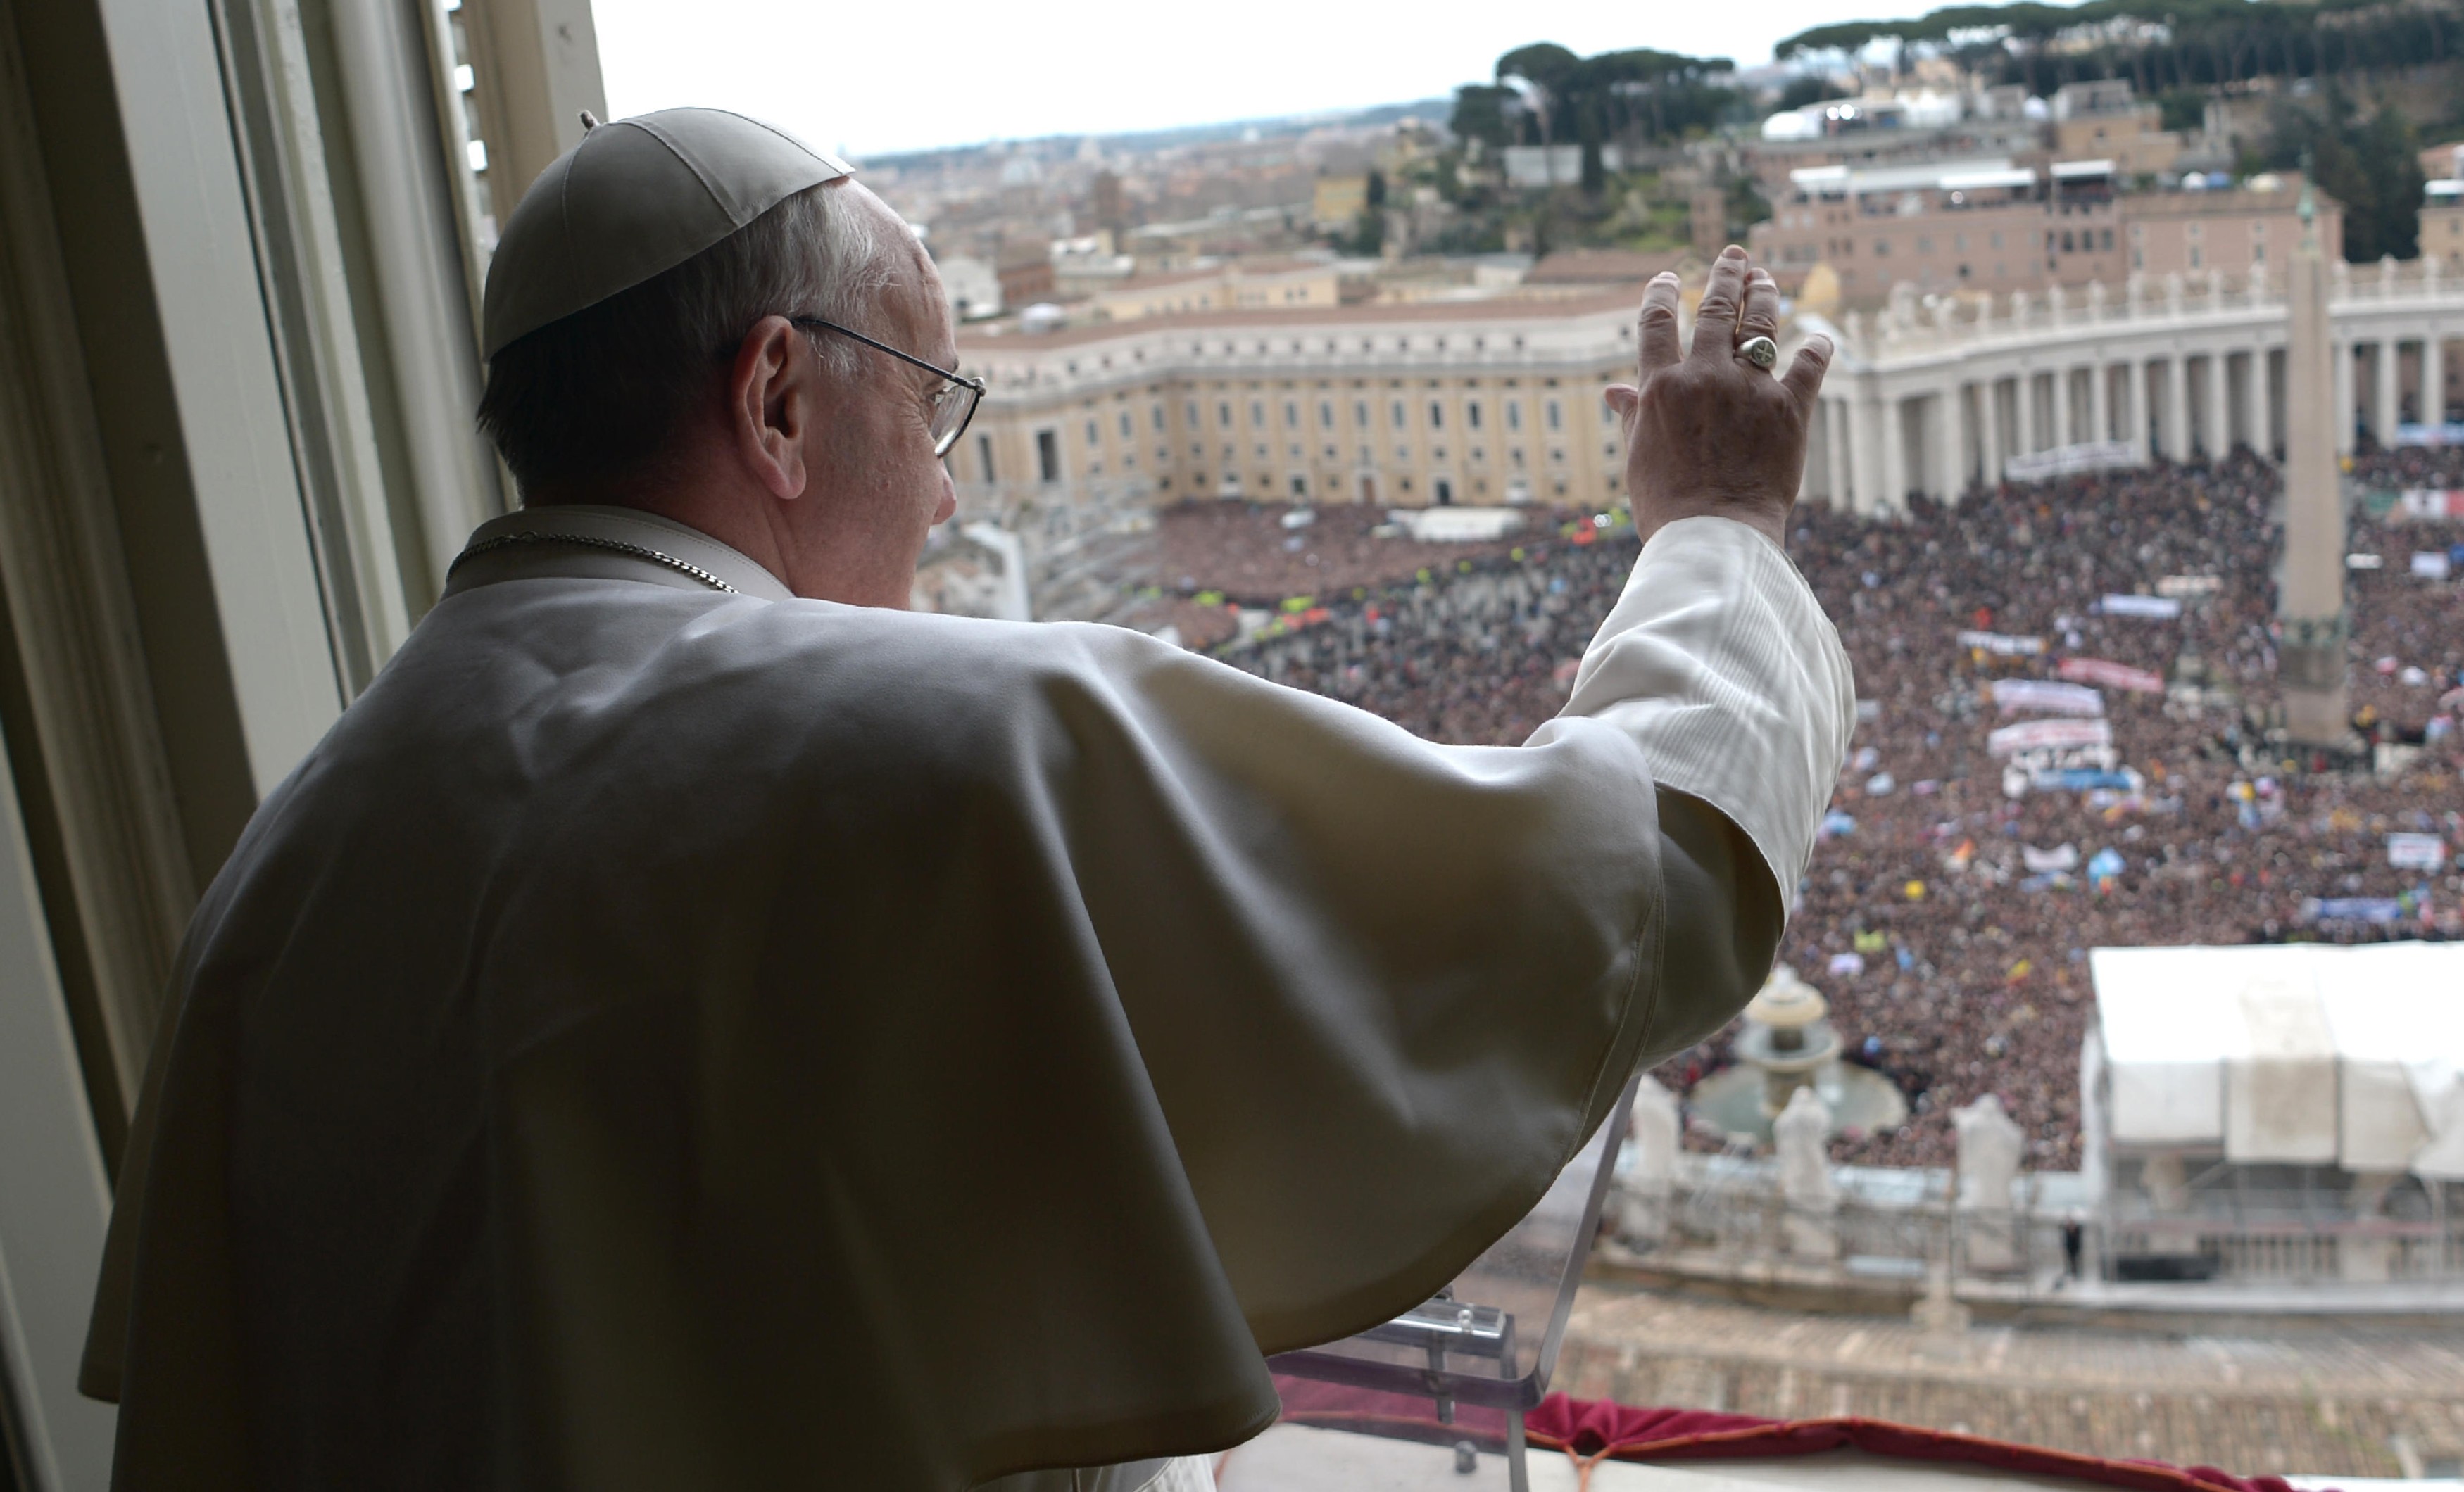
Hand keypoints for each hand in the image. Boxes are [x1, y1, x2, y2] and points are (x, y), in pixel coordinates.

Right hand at [1604, 245, 1829, 549]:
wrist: (1714, 535)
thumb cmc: (1667, 505)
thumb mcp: (1638, 459)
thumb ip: (1633, 417)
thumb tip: (1614, 390)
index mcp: (1661, 387)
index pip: (1656, 323)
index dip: (1660, 293)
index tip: (1667, 277)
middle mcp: (1706, 376)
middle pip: (1716, 308)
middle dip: (1726, 275)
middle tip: (1734, 256)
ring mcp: (1750, 389)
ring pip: (1760, 324)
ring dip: (1764, 294)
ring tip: (1764, 278)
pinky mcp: (1790, 409)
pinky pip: (1809, 367)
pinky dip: (1817, 349)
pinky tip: (1821, 338)